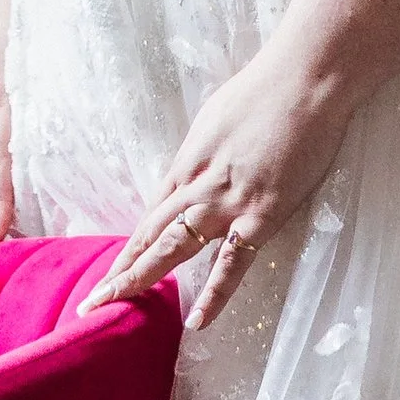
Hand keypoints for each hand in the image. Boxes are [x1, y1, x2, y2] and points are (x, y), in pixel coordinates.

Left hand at [81, 40, 354, 331]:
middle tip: (93, 301)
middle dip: (122, 267)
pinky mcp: (261, 214)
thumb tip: (199, 169)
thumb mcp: (219, 116)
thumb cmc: (267, 87)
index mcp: (189, 158)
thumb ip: (206, 150)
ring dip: (141, 277)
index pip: (154, 211)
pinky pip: (233, 261)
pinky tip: (197, 321)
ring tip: (113, 307)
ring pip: (174, 246)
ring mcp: (227, 201)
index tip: (115, 269)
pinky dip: (215, 292)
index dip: (134, 243)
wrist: (305, 78)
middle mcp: (198, 183)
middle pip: (152, 232)